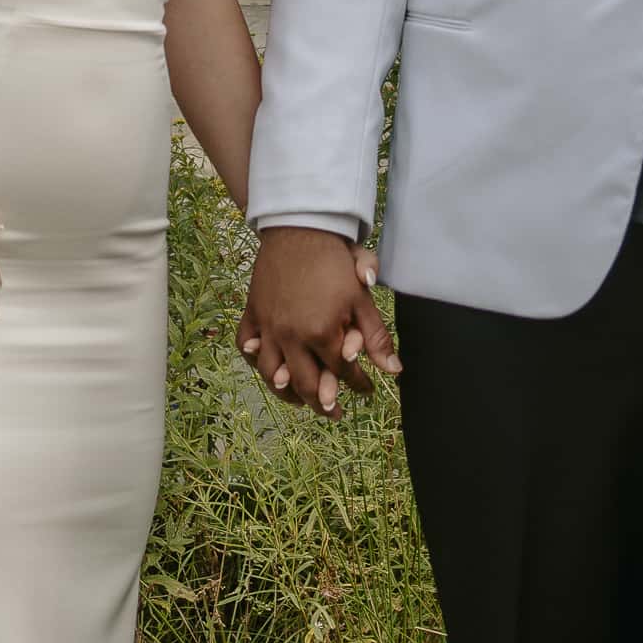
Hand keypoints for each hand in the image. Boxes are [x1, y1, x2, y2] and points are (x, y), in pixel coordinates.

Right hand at [238, 223, 400, 415]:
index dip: (357, 384)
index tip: (366, 391)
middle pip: (307, 384)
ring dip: (288, 394)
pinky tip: (269, 369)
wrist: (299, 229)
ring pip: (272, 375)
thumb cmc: (334, 262)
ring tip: (300, 401)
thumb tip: (394, 371)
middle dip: (324, 403)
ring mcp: (269, 327)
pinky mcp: (253, 314)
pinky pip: (247, 347)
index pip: (342, 372)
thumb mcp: (361, 298)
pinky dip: (256, 362)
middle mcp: (292, 336)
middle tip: (335, 413)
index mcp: (322, 333)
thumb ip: (376, 338)